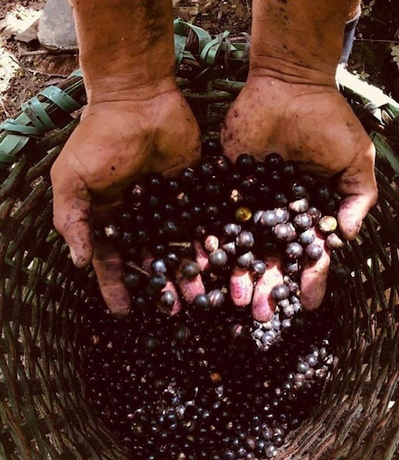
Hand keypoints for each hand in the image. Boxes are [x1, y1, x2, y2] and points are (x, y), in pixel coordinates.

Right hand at [51, 82, 200, 316]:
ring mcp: (167, 206)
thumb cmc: (100, 139)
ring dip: (188, 270)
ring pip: (178, 246)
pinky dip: (207, 242)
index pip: (111, 260)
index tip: (123, 311)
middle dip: (160, 284)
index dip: (116, 286)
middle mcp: (138, 218)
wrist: (139, 100)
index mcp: (108, 218)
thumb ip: (72, 220)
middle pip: (149, 258)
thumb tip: (79, 263)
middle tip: (174, 309)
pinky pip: (200, 222)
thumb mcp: (72, 179)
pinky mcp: (192, 192)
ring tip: (202, 295)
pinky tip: (218, 262)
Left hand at [221, 75, 376, 319]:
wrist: (287, 86)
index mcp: (305, 215)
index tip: (306, 306)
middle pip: (269, 258)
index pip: (307, 255)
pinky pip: (213, 219)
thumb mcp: (354, 159)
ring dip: (234, 275)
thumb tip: (346, 238)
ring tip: (228, 301)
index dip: (308, 280)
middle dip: (266, 286)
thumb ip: (356, 198)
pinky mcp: (223, 189)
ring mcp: (248, 204)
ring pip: (239, 247)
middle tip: (259, 314)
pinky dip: (206, 242)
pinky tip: (200, 266)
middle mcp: (275, 216)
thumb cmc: (327, 121)